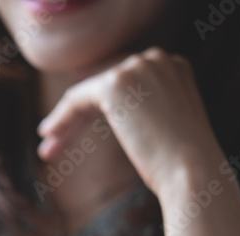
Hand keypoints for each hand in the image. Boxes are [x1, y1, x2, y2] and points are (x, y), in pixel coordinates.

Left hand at [37, 47, 225, 199]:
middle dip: (76, 117)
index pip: (123, 83)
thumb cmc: (182, 164)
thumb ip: (147, 112)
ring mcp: (136, 68)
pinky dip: (60, 118)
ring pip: (86, 94)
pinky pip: (76, 99)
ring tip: (48, 149)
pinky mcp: (115, 84)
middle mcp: (157, 59)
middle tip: (53, 143)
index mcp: (173, 67)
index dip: (94, 107)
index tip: (75, 129)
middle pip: (102, 86)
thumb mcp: (167, 128)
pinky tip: (48, 136)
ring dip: (65, 122)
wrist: (191, 171)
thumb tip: (124, 117)